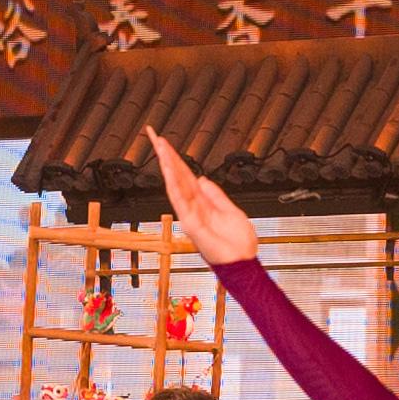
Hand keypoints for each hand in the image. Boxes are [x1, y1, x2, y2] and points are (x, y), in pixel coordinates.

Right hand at [145, 130, 261, 267]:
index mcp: (203, 203)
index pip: (186, 176)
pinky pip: (180, 201)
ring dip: (167, 165)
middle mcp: (193, 207)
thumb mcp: (231, 211)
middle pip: (177, 176)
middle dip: (167, 156)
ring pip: (175, 185)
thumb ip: (215, 195)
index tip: (166, 143)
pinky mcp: (191, 225)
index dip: (177, 159)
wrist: (243, 263)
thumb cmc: (238, 243)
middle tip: (155, 136)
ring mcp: (190, 216)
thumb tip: (203, 179)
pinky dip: (173, 185)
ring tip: (160, 147)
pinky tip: (168, 171)